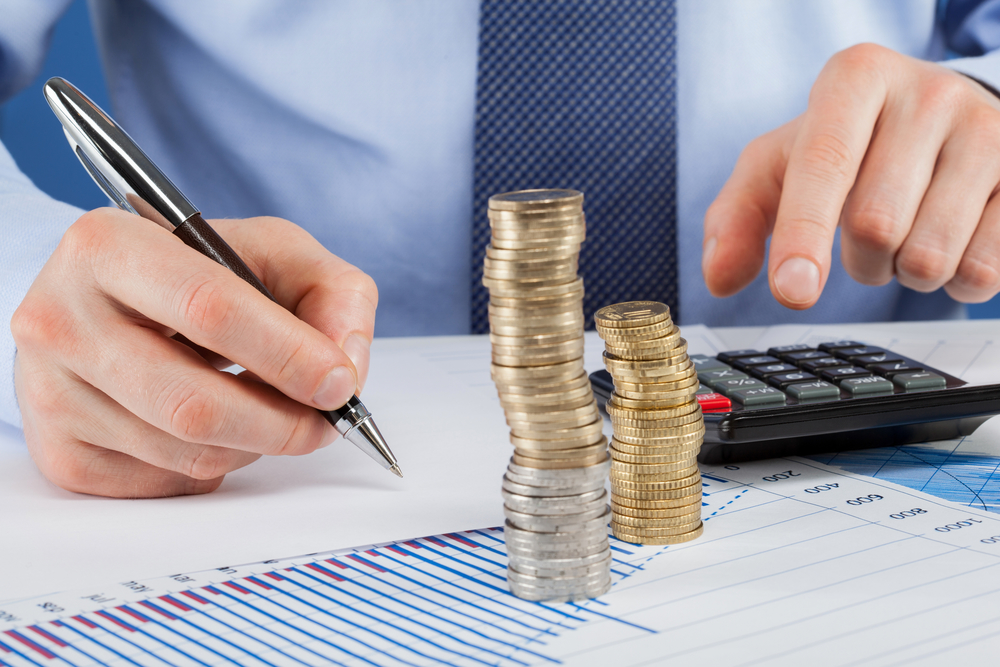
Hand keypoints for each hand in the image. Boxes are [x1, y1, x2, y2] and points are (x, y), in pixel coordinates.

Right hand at [11, 209, 377, 497]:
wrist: (115, 303)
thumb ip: (332, 293)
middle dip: (282, 423)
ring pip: (184, 452)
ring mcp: (49, 391)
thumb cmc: (199, 274)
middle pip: (193, 403)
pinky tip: (216, 426)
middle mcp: (59, 318)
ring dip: (255, 445)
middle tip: (325, 421)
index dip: (289, 354)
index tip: (339, 382)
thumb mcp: (273, 253)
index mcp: (109, 246)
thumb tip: (347, 367)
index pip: (210, 308)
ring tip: (271, 412)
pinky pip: (164, 482)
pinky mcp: (60, 451)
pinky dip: (214, 465)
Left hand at [703, 43, 999, 307]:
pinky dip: (953, 282)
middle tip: (865, 239)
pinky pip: (985, 269)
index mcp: (856, 78)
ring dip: (903, 273)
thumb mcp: (779, 167)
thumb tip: (718, 277)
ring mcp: (990, 130)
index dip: (804, 234)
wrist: (939, 118)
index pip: (825, 164)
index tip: (793, 291)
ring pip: (931, 255)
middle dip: (858, 259)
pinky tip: (950, 244)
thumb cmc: (846, 147)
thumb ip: (736, 217)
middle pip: (877, 223)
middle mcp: (928, 93)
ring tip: (906, 235)